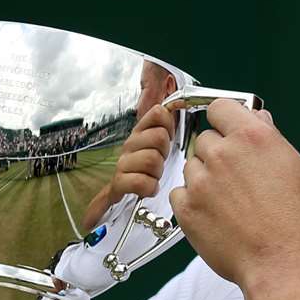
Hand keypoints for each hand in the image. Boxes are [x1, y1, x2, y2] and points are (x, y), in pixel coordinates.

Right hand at [80, 103, 177, 231]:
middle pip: (159, 137)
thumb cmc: (146, 172)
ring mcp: (122, 163)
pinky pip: (140, 181)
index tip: (169, 139)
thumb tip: (181, 101)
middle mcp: (130, 144)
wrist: (121, 198)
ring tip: (153, 176)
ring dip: (157, 173)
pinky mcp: (118, 182)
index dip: (169, 126)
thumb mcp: (159, 146)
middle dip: (165, 152)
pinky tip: (149, 188)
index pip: (158, 113)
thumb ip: (167, 124)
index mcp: (141, 132)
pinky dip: (149, 187)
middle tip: (161, 163)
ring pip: (152, 159)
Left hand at [169, 100, 299, 288]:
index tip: (230, 131)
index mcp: (253, 137)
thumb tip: (259, 122)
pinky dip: (193, 201)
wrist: (283, 265)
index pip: (221, 107)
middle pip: (206, 138)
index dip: (226, 120)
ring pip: (192, 166)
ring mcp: (200, 181)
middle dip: (218, 153)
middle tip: (238, 178)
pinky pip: (179, 193)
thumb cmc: (299, 222)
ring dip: (205, 178)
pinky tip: (216, 216)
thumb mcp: (299, 169)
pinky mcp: (186, 209)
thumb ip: (272, 140)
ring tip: (230, 202)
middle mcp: (222, 154)